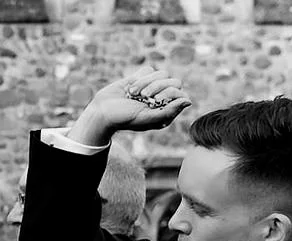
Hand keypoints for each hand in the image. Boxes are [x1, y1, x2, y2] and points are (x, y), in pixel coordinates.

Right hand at [67, 68, 194, 145]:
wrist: (102, 111)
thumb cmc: (124, 119)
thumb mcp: (146, 118)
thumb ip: (169, 112)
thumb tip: (188, 101)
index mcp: (166, 112)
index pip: (181, 94)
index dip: (168, 93)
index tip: (153, 100)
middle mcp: (162, 99)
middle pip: (174, 81)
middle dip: (157, 86)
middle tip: (142, 96)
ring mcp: (152, 87)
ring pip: (161, 74)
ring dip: (145, 83)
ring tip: (132, 94)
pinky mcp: (142, 78)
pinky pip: (149, 69)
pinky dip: (138, 77)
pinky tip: (129, 88)